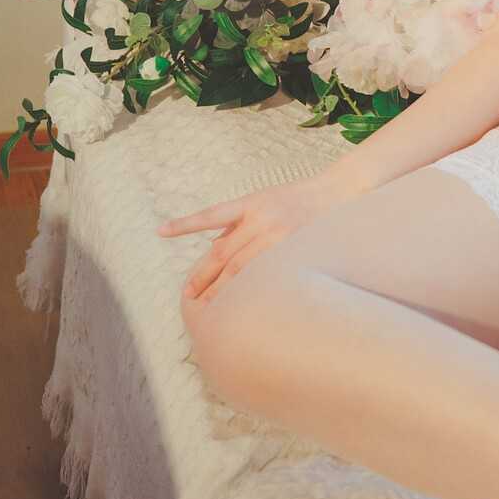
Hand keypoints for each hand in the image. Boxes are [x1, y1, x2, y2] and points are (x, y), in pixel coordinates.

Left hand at [158, 174, 347, 303]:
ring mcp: (278, 236)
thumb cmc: (296, 199)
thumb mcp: (263, 201)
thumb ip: (238, 222)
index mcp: (250, 203)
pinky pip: (265, 273)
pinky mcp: (293, 250)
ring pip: (241, 269)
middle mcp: (261, 219)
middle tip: (189, 295)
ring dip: (222, 288)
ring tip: (208, 305)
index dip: (185, 224)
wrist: (336, 193)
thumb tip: (214, 248)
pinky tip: (240, 302)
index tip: (161, 231)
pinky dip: (249, 287)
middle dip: (203, 275)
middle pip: (223, 253)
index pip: (211, 216)